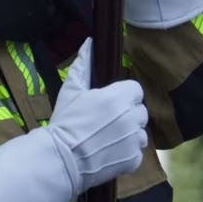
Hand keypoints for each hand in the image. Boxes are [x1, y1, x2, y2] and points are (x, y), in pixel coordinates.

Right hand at [46, 39, 149, 194]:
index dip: (125, 96)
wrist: (61, 159)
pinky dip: (127, 153)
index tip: (112, 104)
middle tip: (108, 122)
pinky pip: (137, 153)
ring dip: (130, 135)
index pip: (136, 90)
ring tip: (109, 139)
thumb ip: (83, 64)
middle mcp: (131, 117)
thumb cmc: (66, 121)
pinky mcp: (133, 159)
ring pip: (141, 133)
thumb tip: (89, 42)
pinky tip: (110, 153)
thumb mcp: (71, 90)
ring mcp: (134, 140)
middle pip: (140, 111)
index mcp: (118, 97)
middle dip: (128, 115)